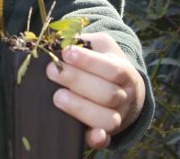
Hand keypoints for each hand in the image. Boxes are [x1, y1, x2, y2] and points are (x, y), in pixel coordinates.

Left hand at [47, 32, 145, 148]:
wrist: (127, 91)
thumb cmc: (105, 63)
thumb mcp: (101, 46)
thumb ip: (84, 41)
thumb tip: (60, 40)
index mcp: (124, 71)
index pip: (111, 68)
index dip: (88, 62)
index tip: (66, 53)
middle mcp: (125, 96)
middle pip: (107, 94)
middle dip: (77, 81)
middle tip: (52, 71)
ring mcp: (119, 116)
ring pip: (106, 118)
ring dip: (80, 108)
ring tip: (57, 97)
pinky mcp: (109, 133)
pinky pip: (106, 139)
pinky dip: (99, 139)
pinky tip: (92, 135)